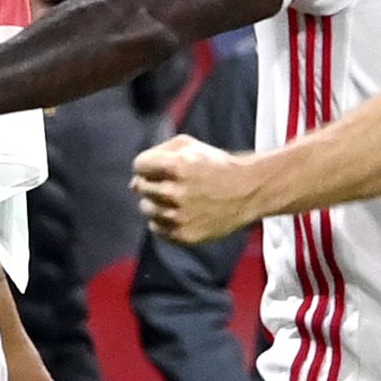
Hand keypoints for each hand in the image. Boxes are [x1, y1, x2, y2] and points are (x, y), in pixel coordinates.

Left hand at [131, 132, 262, 244]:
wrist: (248, 191)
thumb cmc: (217, 165)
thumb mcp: (189, 145)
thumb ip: (157, 154)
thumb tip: (133, 182)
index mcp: (176, 166)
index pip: (139, 166)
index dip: (148, 166)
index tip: (160, 169)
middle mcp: (175, 192)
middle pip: (141, 187)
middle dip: (153, 183)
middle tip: (173, 184)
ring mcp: (179, 216)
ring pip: (146, 209)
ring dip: (157, 202)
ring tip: (178, 199)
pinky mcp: (185, 234)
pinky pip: (157, 228)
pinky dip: (164, 221)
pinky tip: (180, 213)